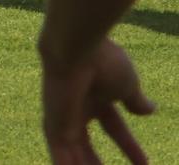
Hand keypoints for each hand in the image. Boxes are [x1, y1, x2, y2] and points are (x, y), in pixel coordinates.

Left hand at [43, 38, 154, 163]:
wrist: (76, 50)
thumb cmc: (105, 62)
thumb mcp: (128, 85)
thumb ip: (135, 100)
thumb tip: (150, 109)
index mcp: (95, 97)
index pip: (113, 128)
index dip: (129, 147)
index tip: (146, 164)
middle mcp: (76, 108)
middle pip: (86, 145)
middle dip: (98, 163)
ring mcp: (62, 117)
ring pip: (72, 153)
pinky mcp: (53, 126)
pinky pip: (60, 156)